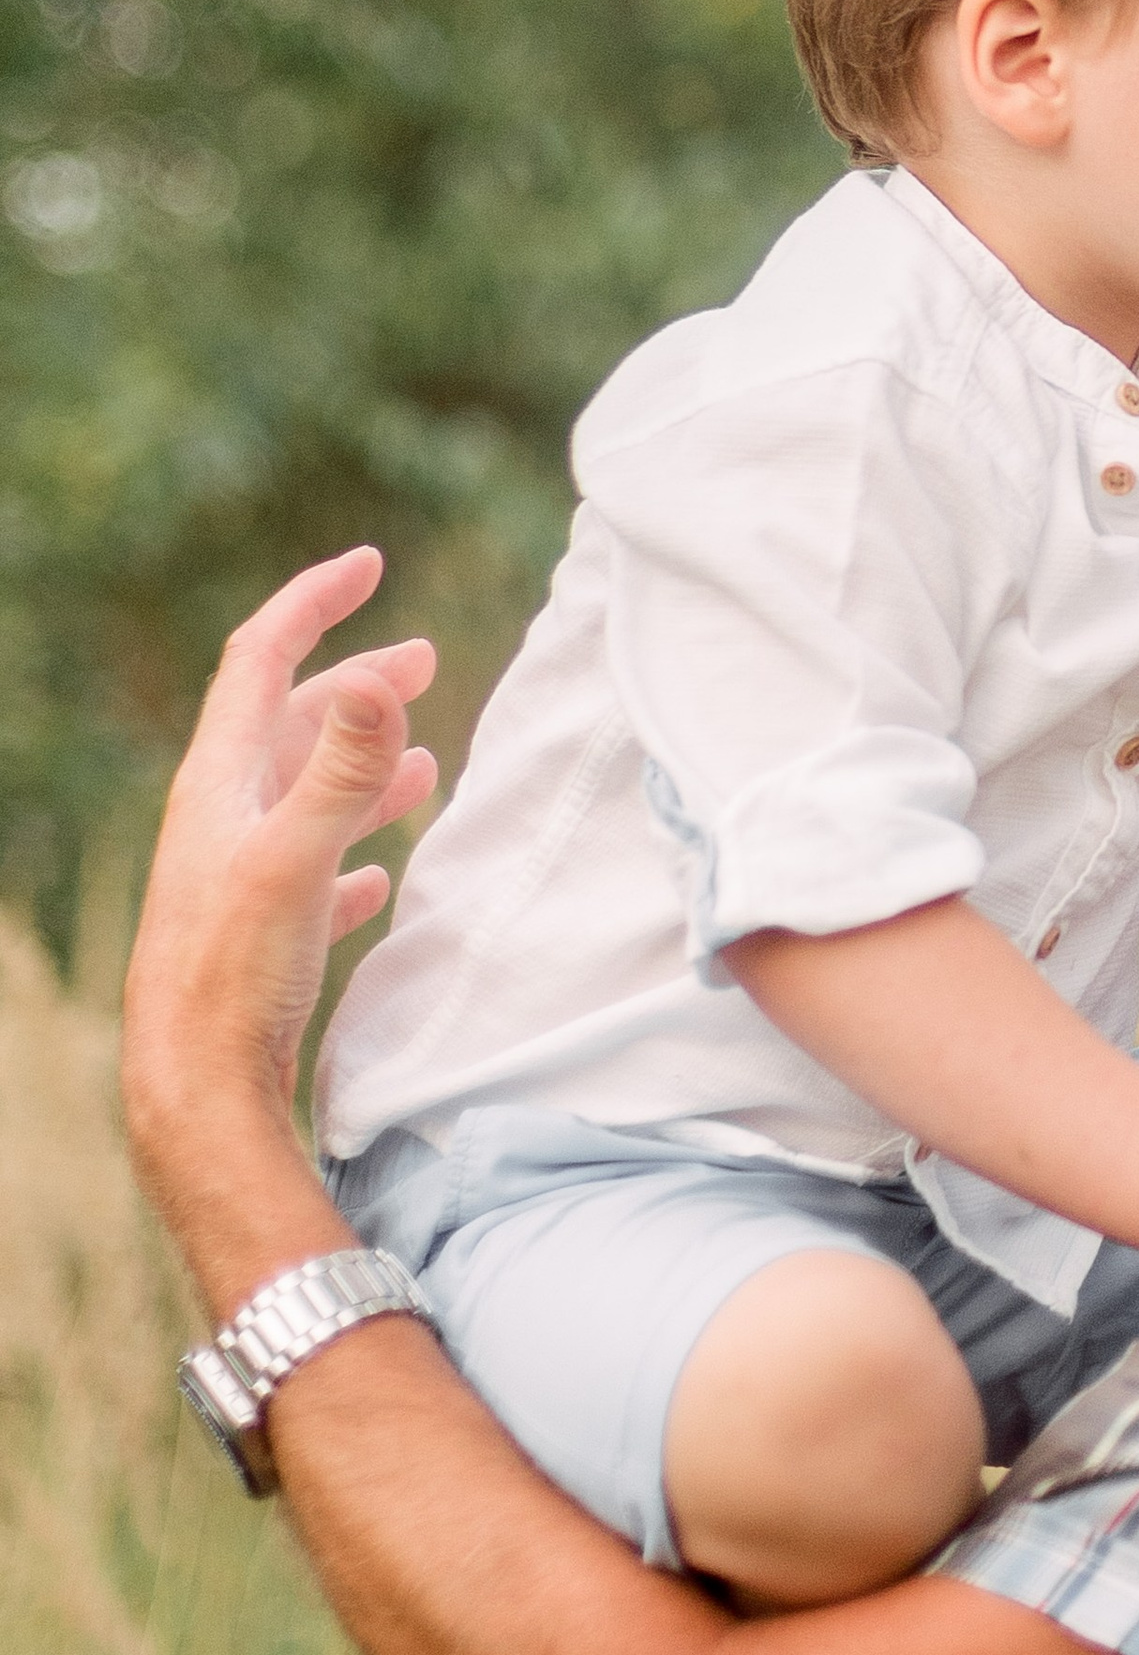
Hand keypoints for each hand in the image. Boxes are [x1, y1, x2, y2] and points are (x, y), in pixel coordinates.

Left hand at [122, 548, 436, 1217]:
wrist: (196, 1089)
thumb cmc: (233, 976)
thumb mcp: (292, 860)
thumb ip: (340, 771)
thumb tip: (381, 680)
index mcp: (219, 784)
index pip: (261, 660)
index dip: (314, 603)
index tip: (371, 565)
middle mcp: (223, 819)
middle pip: (290, 723)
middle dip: (358, 686)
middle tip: (425, 662)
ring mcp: (240, 876)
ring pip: (305, 797)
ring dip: (363, 768)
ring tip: (427, 760)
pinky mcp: (260, 935)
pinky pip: (313, 873)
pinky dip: (353, 852)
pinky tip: (381, 876)